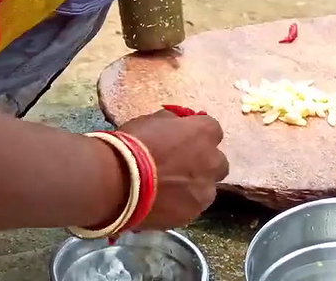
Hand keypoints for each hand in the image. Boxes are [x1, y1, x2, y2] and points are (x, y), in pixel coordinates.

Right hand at [120, 109, 227, 229]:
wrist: (118, 183)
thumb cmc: (133, 145)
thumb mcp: (151, 121)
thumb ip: (171, 123)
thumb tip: (176, 125)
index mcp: (203, 133)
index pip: (212, 129)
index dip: (197, 134)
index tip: (184, 138)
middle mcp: (212, 161)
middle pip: (218, 161)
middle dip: (204, 163)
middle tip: (181, 165)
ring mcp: (205, 191)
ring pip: (207, 188)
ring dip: (194, 186)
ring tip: (169, 189)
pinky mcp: (193, 214)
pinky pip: (192, 207)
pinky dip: (182, 205)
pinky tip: (163, 204)